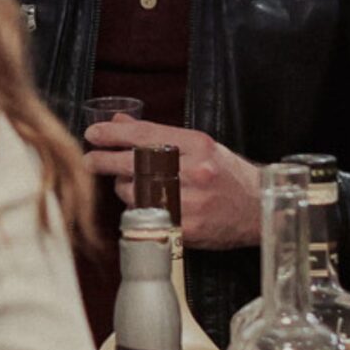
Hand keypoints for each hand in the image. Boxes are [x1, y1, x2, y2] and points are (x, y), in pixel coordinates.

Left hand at [82, 118, 262, 247]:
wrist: (259, 208)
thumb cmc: (228, 174)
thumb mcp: (199, 145)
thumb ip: (158, 133)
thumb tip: (119, 121)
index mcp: (197, 145)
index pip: (145, 135)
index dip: (114, 134)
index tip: (93, 134)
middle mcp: (195, 171)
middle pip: (135, 164)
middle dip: (105, 161)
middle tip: (90, 160)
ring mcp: (191, 201)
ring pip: (137, 193)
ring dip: (124, 188)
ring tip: (130, 184)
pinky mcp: (188, 228)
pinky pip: (149, 216)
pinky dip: (140, 209)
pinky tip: (145, 204)